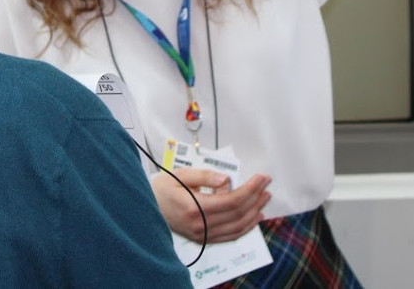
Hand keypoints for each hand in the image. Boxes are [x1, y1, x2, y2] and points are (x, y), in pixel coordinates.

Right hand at [152, 168, 270, 243]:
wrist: (147, 208)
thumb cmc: (161, 190)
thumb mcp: (179, 175)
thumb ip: (204, 176)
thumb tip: (226, 179)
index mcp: (194, 208)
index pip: (232, 200)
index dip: (251, 189)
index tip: (261, 178)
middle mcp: (200, 225)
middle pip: (238, 214)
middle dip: (256, 197)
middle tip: (266, 184)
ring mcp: (202, 235)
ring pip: (237, 227)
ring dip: (254, 213)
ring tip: (264, 198)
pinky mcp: (203, 239)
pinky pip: (230, 236)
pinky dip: (245, 227)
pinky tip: (253, 217)